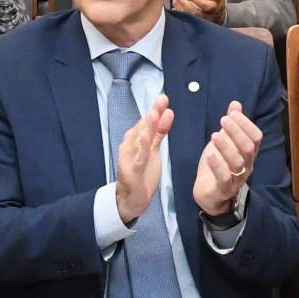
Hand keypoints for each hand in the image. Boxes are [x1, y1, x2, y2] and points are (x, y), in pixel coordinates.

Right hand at [114, 92, 171, 222]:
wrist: (131, 199)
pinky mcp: (132, 171)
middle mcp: (130, 146)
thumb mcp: (153, 150)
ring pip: (140, 139)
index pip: (147, 122)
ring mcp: (130, 158)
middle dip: (153, 113)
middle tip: (162, 99)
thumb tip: (167, 113)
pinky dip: (142, 147)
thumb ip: (159, 132)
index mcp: (136, 140)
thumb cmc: (141, 173)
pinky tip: (146, 137)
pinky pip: (138, 158)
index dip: (155, 110)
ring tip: (154, 113)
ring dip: (147, 126)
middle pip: (143, 127)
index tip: (164, 98)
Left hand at [172, 0, 228, 22]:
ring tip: (175, 1)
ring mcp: (200, 18)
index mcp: (213, 7)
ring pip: (189, 16)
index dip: (199, 2)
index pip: (206, 6)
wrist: (217, 14)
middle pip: (196, 12)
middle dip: (186, 5)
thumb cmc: (217, 1)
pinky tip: (175, 7)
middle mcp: (206, 14)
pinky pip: (185, 19)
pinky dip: (179, 13)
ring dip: (181, 8)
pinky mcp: (194, 21)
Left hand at [193, 99, 261, 215]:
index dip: (246, 124)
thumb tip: (236, 104)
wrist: (209, 194)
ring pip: (237, 162)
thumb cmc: (219, 165)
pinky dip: (217, 165)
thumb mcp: (224, 141)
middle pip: (248, 148)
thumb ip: (231, 124)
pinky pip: (224, 178)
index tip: (232, 114)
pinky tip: (210, 154)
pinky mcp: (223, 189)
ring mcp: (236, 179)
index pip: (256, 137)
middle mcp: (246, 165)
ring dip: (226, 146)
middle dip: (236, 132)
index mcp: (248, 153)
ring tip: (214, 135)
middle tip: (222, 120)